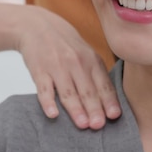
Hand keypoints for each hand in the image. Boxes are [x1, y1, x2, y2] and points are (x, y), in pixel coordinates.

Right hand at [16, 6, 120, 129]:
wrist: (37, 26)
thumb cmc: (66, 45)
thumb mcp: (86, 54)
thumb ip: (96, 74)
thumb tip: (110, 102)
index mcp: (91, 60)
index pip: (103, 84)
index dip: (109, 100)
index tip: (114, 116)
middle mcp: (76, 63)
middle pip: (87, 90)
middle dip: (94, 109)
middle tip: (99, 125)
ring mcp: (57, 66)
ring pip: (68, 91)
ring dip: (76, 109)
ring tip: (83, 125)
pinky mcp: (39, 70)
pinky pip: (44, 89)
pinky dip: (48, 102)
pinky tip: (53, 114)